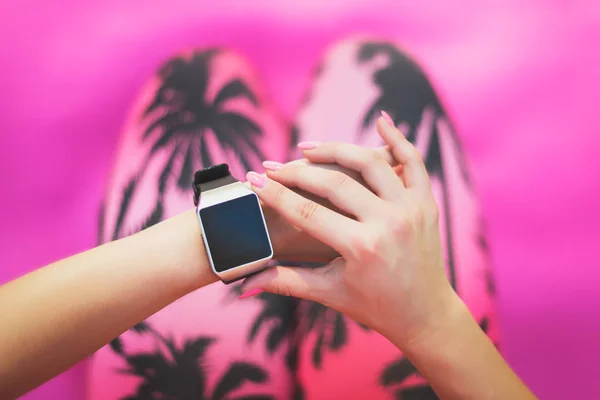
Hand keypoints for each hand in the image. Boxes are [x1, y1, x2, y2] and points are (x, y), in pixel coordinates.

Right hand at [240, 115, 458, 349]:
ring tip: (307, 149)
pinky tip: (381, 121)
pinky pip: (414, 162)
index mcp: (361, 248)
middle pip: (334, 183)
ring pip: (370, 163)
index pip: (307, 212)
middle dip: (297, 172)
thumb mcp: (328, 293)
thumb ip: (285, 281)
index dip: (276, 195)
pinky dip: (399, 139)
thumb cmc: (374, 306)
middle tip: (272, 166)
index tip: (253, 179)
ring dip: (336, 150)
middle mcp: (389, 223)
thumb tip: (242, 286)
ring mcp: (411, 210)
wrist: (425, 314)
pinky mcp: (426, 203)